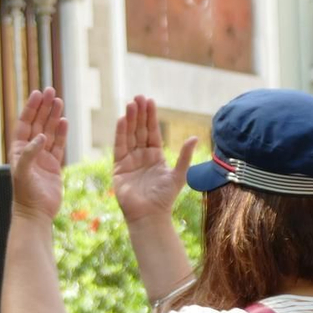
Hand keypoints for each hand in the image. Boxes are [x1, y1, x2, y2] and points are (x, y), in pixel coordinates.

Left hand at [9, 88, 67, 220]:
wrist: (35, 214)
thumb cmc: (25, 196)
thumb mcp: (23, 173)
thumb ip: (29, 154)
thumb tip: (41, 137)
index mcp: (18, 151)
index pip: (24, 124)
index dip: (30, 108)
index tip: (37, 93)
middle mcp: (29, 152)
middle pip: (37, 124)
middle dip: (43, 107)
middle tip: (51, 90)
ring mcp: (42, 158)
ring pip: (49, 132)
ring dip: (53, 116)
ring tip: (59, 100)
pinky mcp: (53, 166)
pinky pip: (58, 145)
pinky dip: (61, 133)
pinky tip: (64, 120)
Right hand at [112, 95, 195, 223]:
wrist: (150, 215)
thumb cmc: (165, 198)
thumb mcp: (179, 175)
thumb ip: (184, 156)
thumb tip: (194, 137)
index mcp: (155, 156)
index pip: (152, 132)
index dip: (150, 117)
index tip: (150, 101)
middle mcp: (141, 156)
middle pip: (139, 130)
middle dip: (139, 114)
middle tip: (138, 97)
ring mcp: (129, 161)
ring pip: (129, 135)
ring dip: (129, 120)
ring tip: (130, 104)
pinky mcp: (118, 168)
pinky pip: (119, 147)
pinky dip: (120, 134)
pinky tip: (121, 120)